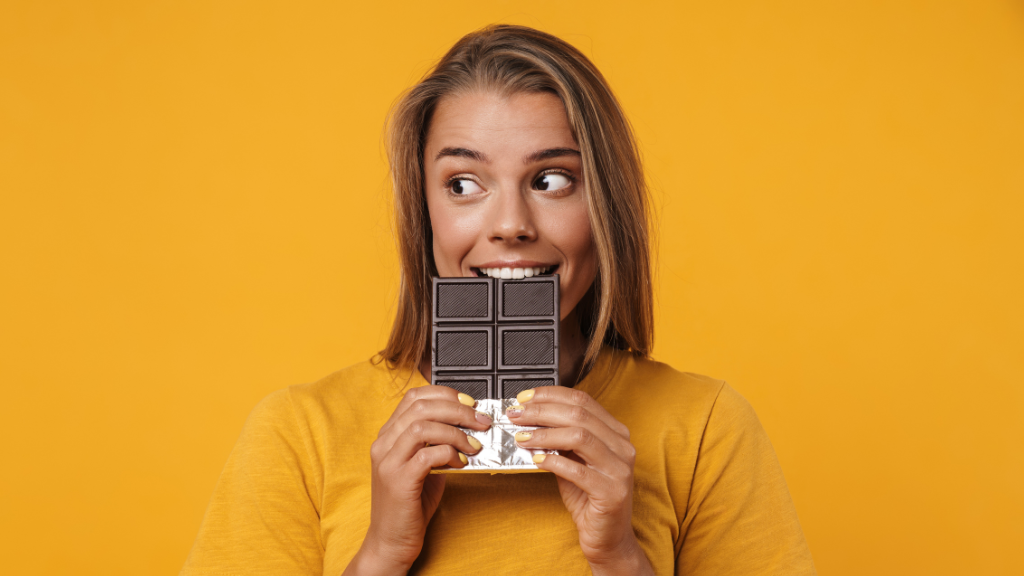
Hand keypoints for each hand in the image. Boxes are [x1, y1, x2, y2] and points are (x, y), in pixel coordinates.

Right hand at [344, 386, 491, 575]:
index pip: (414, 397)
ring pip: (423, 427)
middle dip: (457, 410)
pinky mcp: (398, 481)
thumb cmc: (410, 503)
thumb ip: (438, 443)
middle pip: (421, 407)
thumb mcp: (423, 465)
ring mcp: (388, 461)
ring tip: (474, 445)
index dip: (445, 395)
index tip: (469, 403)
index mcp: (388, 435)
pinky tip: (461, 463)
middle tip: (481, 421)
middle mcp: (383, 444)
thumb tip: (469, 426)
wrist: (391, 540)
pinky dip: (449, 454)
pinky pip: (428, 455)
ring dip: (456, 432)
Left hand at [507, 387, 653, 575]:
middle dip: (541, 411)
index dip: (550, 395)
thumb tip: (529, 417)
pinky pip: (578, 470)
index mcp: (616, 433)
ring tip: (521, 437)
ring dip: (544, 434)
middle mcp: (623, 446)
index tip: (524, 398)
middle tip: (516, 415)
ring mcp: (620, 469)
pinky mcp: (612, 492)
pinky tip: (536, 460)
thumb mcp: (573, 460)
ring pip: (579, 437)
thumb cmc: (588, 497)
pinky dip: (553, 462)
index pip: (582, 400)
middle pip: (579, 415)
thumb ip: (560, 439)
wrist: (607, 538)